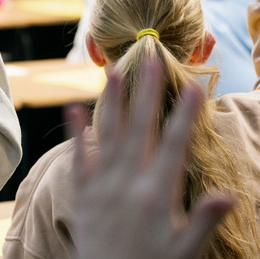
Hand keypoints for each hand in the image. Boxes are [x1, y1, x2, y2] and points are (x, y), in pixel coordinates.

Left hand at [67, 62, 233, 258]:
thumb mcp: (186, 250)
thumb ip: (204, 220)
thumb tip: (230, 196)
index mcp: (158, 195)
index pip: (175, 146)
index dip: (184, 116)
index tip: (195, 88)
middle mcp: (128, 183)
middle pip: (139, 130)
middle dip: (146, 94)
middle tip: (151, 61)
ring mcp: (102, 186)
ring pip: (107, 136)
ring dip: (110, 103)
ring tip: (112, 72)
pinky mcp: (82, 194)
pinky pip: (77, 157)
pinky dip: (75, 133)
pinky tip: (72, 107)